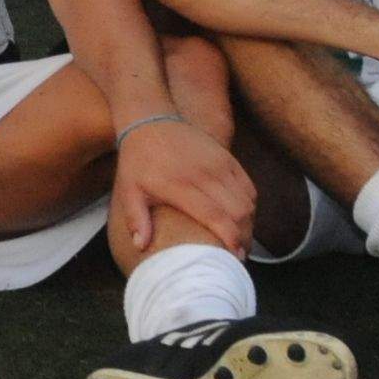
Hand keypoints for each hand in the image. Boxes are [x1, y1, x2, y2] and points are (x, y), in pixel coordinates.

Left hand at [109, 111, 258, 256]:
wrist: (150, 122)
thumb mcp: (129, 189)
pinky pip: (248, 187)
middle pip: (238, 211)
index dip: (229, 238)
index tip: (234, 257)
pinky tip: (241, 219)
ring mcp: (218, 163)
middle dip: (243, 237)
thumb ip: (136, 218)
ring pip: (247, 200)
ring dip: (248, 223)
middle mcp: (204, 173)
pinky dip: (249, 206)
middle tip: (238, 254)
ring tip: (240, 240)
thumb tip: (140, 247)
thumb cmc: (138, 161)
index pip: (215, 215)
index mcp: (180, 184)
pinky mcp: (227, 157)